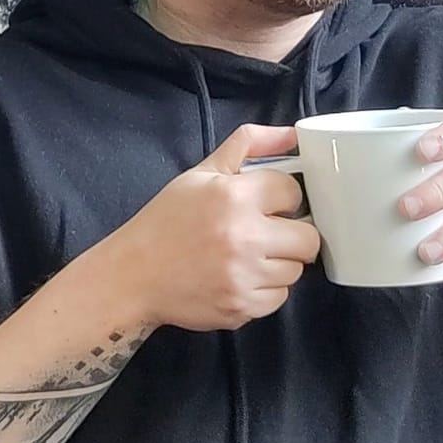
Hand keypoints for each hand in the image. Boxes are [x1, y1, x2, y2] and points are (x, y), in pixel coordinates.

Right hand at [99, 123, 320, 331]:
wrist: (134, 275)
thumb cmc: (166, 222)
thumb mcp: (200, 173)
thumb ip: (248, 145)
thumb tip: (291, 135)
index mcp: (234, 196)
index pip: (293, 192)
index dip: (280, 197)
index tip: (265, 204)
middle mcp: (244, 236)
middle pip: (308, 237)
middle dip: (291, 234)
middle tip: (265, 233)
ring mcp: (244, 276)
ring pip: (296, 270)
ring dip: (278, 263)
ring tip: (247, 256)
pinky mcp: (243, 307)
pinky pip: (279, 297)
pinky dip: (265, 290)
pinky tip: (239, 277)